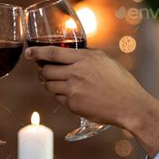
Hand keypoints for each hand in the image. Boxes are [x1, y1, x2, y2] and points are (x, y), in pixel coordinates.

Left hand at [25, 46, 157, 128]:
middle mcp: (76, 73)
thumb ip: (85, 55)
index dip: (37, 52)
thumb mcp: (104, 60)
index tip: (28, 52)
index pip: (53, 53)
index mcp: (84, 58)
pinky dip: (61, 96)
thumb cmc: (120, 82)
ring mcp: (73, 90)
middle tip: (46, 72)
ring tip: (63, 84)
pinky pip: (57, 98)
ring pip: (49, 85)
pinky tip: (74, 95)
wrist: (129, 105)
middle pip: (46, 71)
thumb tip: (68, 54)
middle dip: (43, 72)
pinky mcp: (73, 105)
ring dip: (51, 84)